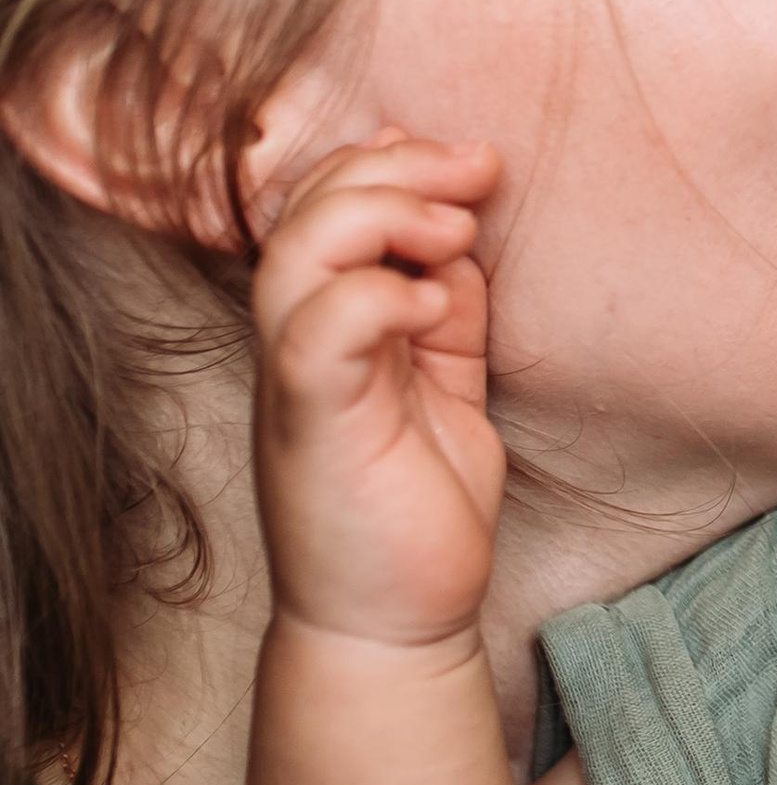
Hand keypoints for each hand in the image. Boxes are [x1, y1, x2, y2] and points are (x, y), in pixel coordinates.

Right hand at [251, 130, 506, 649]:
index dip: (385, 161)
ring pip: (294, 256)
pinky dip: (372, 297)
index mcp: (329, 326)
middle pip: (306, 212)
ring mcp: (297, 386)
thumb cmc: (418, 510)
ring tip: (454, 226)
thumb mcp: (449, 387)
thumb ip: (447, 312)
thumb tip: (459, 237)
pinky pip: (315, 335)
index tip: (468, 159)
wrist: (398, 624)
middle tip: (475, 168)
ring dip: (377, 215)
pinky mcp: (312, 429)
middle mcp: (299, 345)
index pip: (325, 206)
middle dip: (393, 168)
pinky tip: (432, 301)